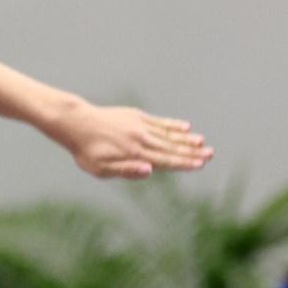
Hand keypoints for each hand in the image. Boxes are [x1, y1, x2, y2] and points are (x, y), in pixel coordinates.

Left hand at [56, 104, 212, 180]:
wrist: (76, 122)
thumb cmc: (86, 150)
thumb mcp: (101, 168)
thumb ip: (127, 170)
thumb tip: (150, 171)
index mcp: (135, 154)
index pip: (166, 160)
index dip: (184, 163)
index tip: (200, 164)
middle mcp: (141, 138)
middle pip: (171, 147)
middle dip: (192, 152)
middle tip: (211, 155)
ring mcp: (140, 126)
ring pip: (168, 134)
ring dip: (187, 139)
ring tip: (203, 142)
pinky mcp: (136, 116)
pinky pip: (158, 121)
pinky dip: (172, 125)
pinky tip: (185, 127)